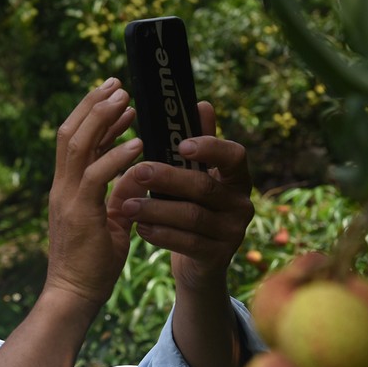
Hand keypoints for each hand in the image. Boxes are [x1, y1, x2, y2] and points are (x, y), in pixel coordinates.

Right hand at [45, 78, 142, 307]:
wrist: (74, 295)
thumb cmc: (92, 263)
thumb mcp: (109, 220)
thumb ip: (118, 194)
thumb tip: (138, 173)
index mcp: (66, 187)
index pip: (74, 139)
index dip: (93, 115)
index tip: (116, 96)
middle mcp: (61, 186)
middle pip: (71, 132)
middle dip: (94, 105)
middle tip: (119, 84)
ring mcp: (67, 197)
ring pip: (78, 145)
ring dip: (104, 120)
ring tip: (128, 101)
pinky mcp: (79, 212)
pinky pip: (96, 175)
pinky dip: (117, 156)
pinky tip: (139, 144)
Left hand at [116, 102, 253, 291]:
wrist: (199, 262)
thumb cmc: (192, 207)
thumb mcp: (196, 176)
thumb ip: (200, 144)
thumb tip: (201, 104)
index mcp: (237, 178)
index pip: (235, 155)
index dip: (211, 147)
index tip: (182, 144)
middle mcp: (241, 203)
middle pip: (204, 186)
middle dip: (168, 177)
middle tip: (137, 170)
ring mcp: (232, 232)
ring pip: (191, 216)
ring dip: (155, 208)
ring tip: (126, 204)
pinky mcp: (217, 257)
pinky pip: (186, 243)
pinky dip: (160, 233)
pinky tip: (138, 228)